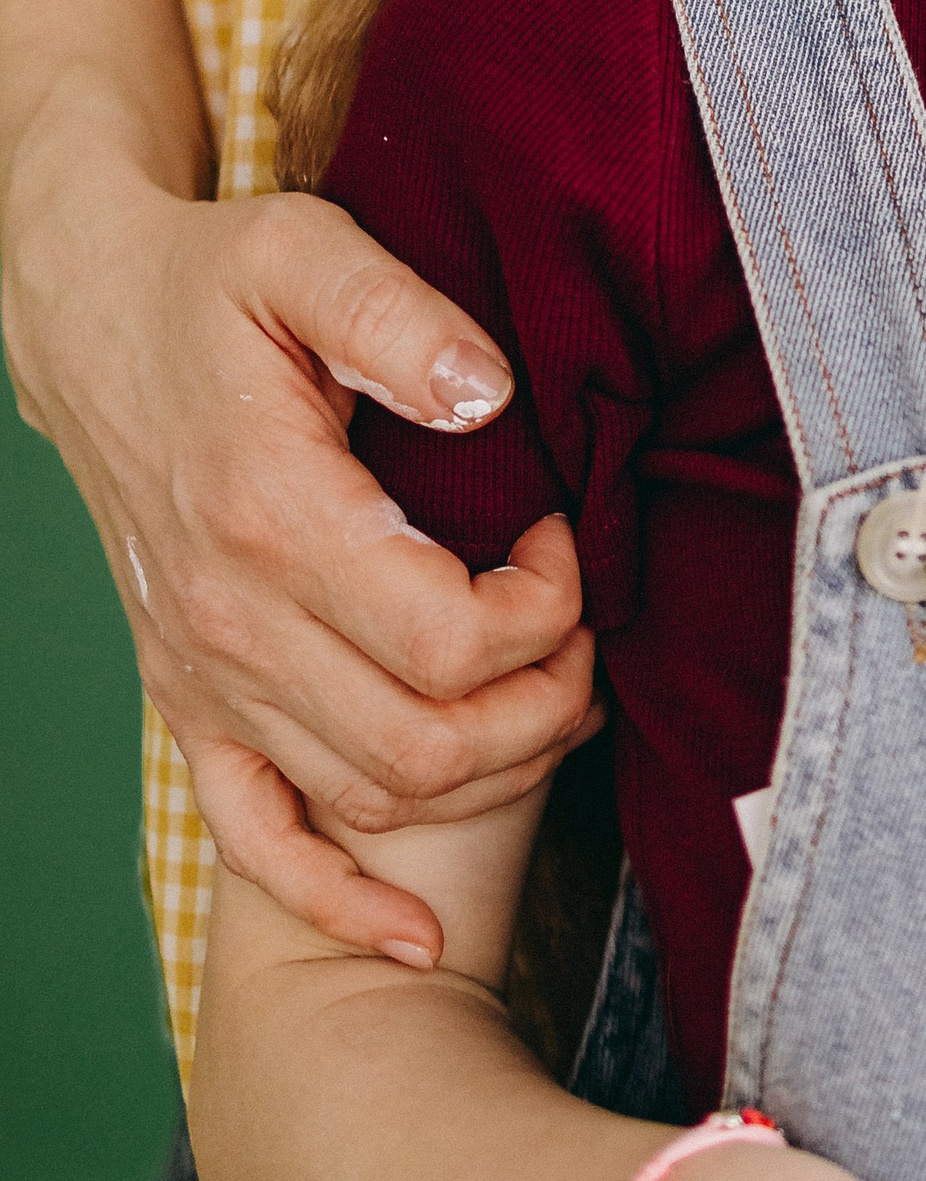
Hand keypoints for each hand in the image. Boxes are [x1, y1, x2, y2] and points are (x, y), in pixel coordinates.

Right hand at [4, 142, 592, 965]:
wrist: (89, 324)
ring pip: (375, 798)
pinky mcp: (189, 704)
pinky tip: (416, 927)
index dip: (546, 608)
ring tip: (544, 688)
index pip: (450, 638)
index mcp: (270, 516)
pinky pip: (259, 840)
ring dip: (489, 771)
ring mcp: (204, 676)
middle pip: (428, 745)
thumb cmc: (209, 284)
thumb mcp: (302, 253)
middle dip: (544, 701)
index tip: (564, 537)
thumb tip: (489, 394)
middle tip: (580, 626)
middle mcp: (231, 621)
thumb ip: (401, 320)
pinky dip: (340, 897)